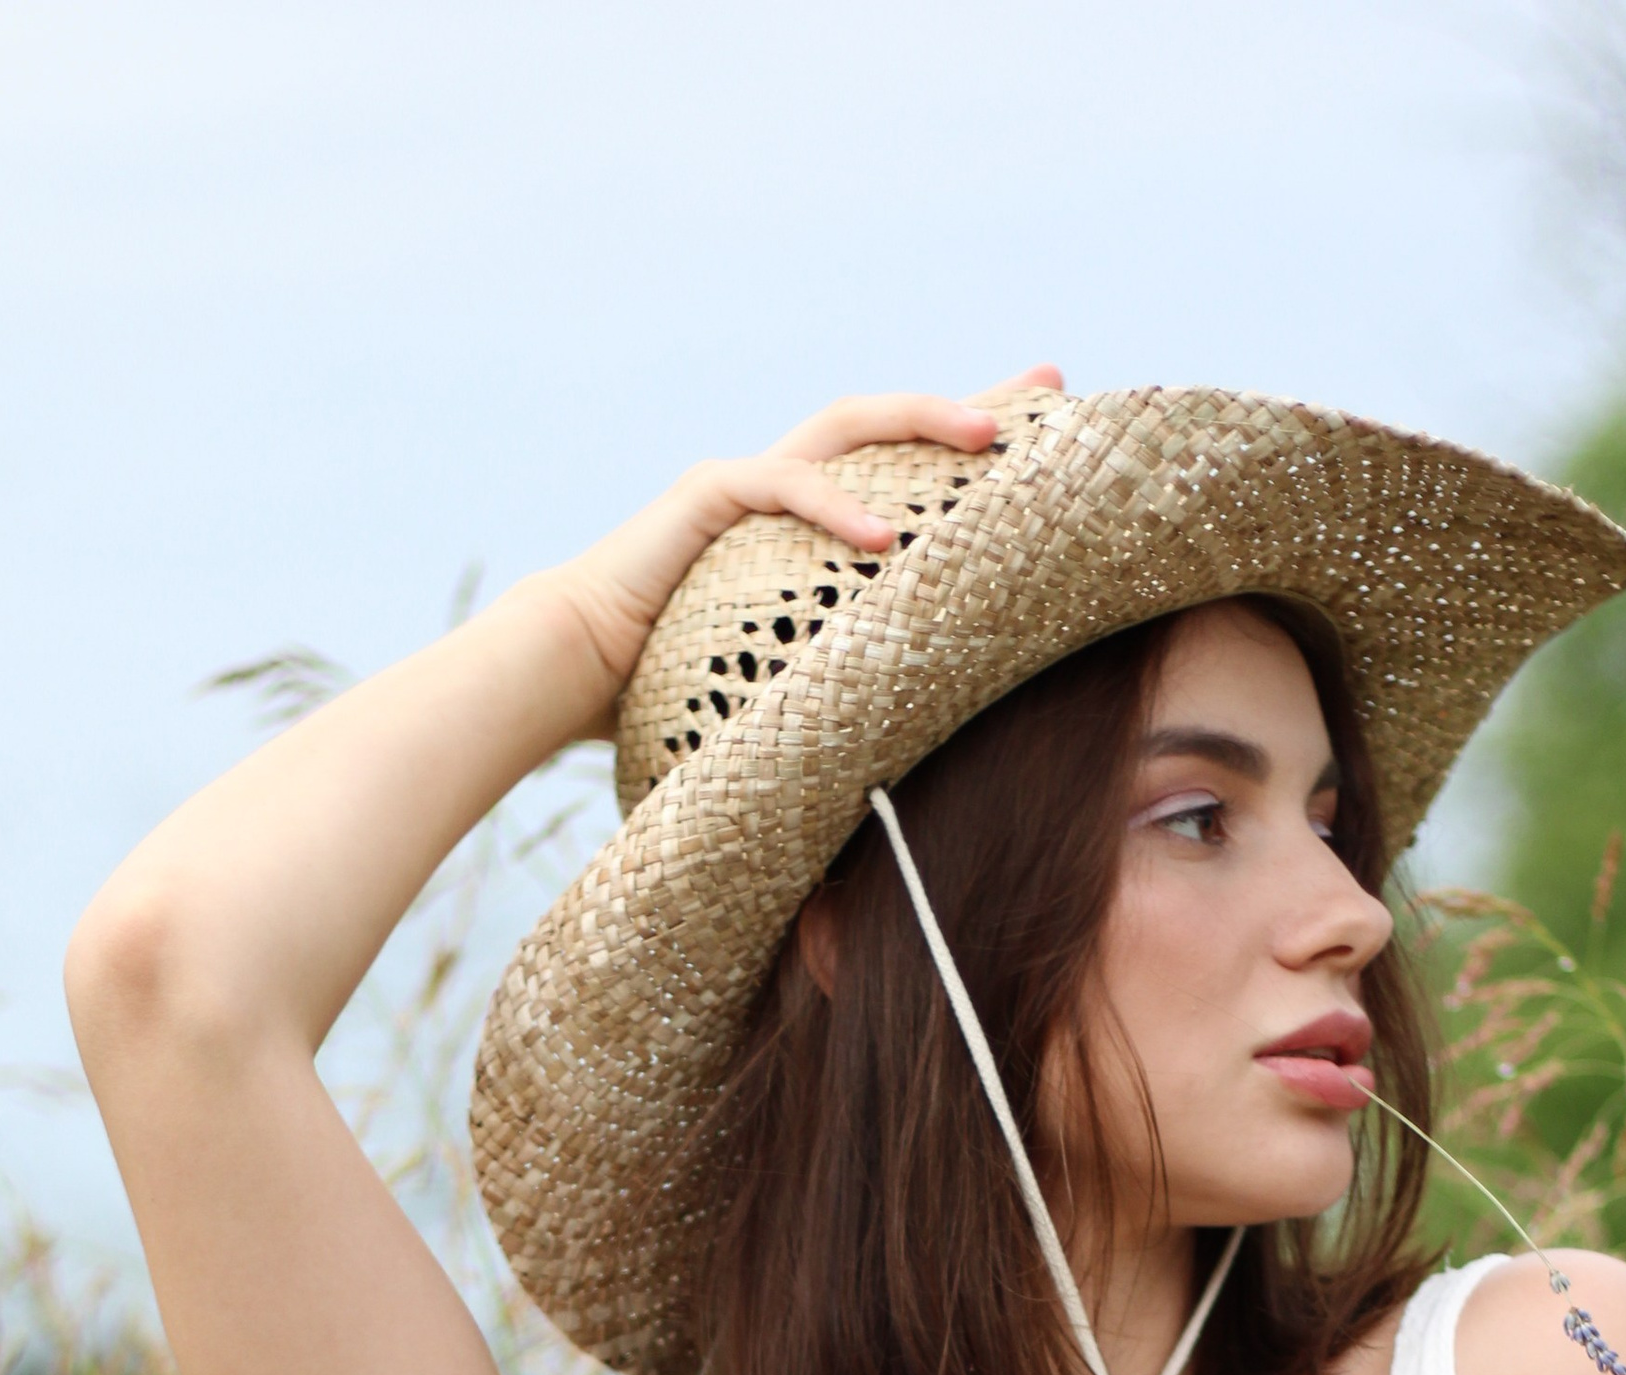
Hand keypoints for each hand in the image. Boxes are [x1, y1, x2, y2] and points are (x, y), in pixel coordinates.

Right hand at [543, 369, 1061, 736]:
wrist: (575, 663)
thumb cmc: (671, 675)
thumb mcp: (785, 666)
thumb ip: (844, 668)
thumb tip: (923, 734)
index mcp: (806, 515)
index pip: (900, 461)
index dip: (967, 437)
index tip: (1047, 423)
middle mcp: (784, 479)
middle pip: (891, 418)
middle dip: (970, 402)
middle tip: (1050, 389)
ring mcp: (746, 480)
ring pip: (847, 426)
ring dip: (919, 422)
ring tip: (986, 440)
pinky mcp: (705, 497)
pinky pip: (782, 485)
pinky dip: (837, 507)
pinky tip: (891, 537)